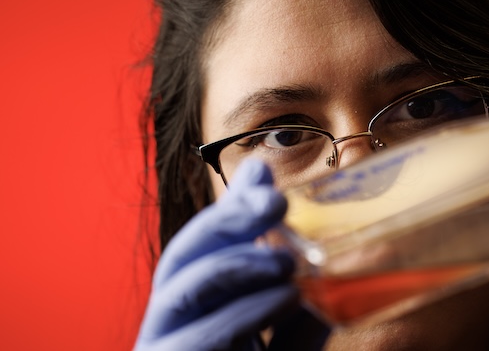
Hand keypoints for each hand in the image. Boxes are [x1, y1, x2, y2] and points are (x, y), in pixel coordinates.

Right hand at [134, 159, 329, 350]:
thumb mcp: (281, 329)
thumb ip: (282, 286)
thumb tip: (302, 232)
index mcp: (189, 306)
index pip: (199, 244)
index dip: (229, 208)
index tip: (265, 177)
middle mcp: (167, 324)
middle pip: (179, 257)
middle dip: (226, 221)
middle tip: (276, 202)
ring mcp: (164, 349)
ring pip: (181, 293)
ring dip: (236, 265)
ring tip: (289, 259)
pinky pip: (201, 340)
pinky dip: (245, 314)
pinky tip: (287, 297)